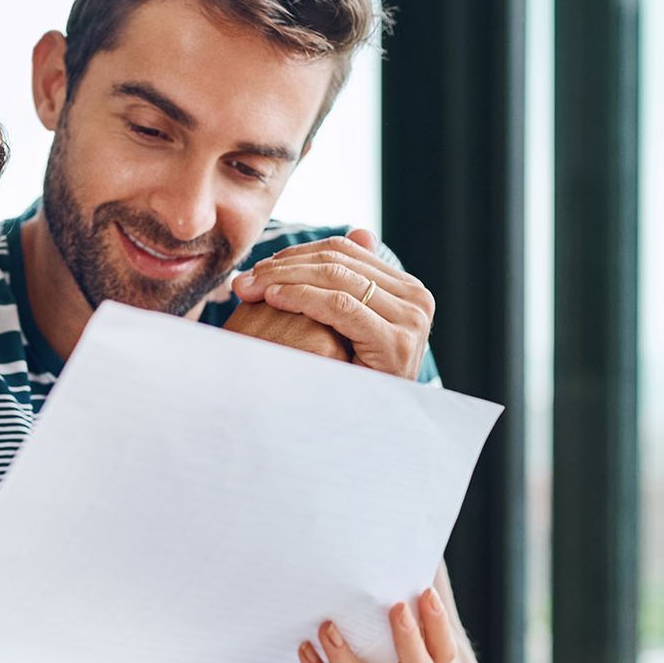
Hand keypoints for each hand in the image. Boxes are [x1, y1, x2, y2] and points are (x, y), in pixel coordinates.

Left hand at [228, 228, 434, 377]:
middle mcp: (417, 298)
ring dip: (285, 278)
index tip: (259, 268)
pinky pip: (339, 306)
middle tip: (246, 278)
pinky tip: (272, 300)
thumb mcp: (353, 325)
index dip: (297, 255)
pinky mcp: (395, 341)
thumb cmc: (352, 379)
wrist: (370, 431)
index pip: (345, 252)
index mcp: (408, 289)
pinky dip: (301, 297)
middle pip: (338, 261)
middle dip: (285, 266)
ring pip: (336, 279)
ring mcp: (411, 319)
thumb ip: (355, 281)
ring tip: (251, 288)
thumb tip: (359, 231)